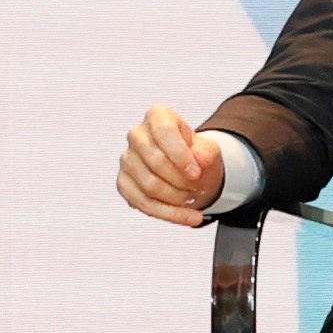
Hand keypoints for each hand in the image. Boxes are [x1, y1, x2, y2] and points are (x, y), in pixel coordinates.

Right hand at [116, 103, 225, 226]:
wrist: (189, 170)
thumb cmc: (194, 154)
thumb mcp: (208, 149)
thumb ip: (207, 152)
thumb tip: (202, 158)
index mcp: (157, 116)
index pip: (164, 132)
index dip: (180, 155)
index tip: (196, 172)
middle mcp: (137, 135)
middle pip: (155, 161)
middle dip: (181, 180)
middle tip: (198, 186)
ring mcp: (127, 160)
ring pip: (149, 186)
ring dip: (177, 198)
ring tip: (193, 198)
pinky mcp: (124, 183)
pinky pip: (144, 204)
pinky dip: (170, 214)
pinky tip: (187, 216)